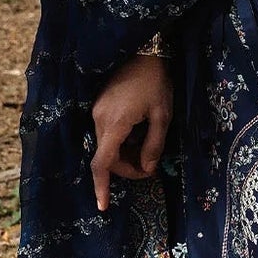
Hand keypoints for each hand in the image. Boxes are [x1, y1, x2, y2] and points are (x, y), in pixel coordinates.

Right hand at [91, 54, 172, 211]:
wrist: (144, 51)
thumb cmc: (156, 81)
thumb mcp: (162, 115)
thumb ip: (154, 145)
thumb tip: (147, 169)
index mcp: (114, 124)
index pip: (102, 163)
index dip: (102, 187)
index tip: (102, 207)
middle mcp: (98, 119)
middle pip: (106, 157)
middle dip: (126, 167)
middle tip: (150, 166)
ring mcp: (96, 111)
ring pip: (106, 145)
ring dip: (124, 154)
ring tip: (148, 145)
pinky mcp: (98, 105)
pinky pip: (106, 132)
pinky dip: (121, 141)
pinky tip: (138, 132)